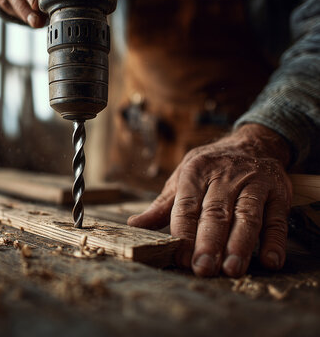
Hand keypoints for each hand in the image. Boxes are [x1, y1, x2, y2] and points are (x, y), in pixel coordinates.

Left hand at [128, 124, 292, 276]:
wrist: (252, 143)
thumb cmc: (210, 168)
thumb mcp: (182, 179)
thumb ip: (162, 206)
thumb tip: (134, 225)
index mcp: (196, 173)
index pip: (187, 206)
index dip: (183, 234)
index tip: (180, 259)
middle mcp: (225, 176)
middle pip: (216, 212)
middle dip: (209, 242)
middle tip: (203, 268)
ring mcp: (254, 182)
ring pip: (247, 215)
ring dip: (240, 244)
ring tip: (232, 269)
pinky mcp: (278, 191)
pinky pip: (277, 218)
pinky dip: (275, 241)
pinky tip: (269, 260)